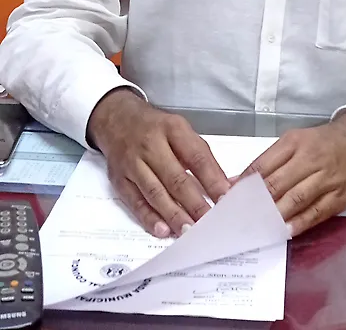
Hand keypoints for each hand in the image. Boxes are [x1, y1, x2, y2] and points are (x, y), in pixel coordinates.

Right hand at [87, 89, 229, 238]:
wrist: (116, 119)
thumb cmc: (156, 128)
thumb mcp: (181, 131)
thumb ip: (201, 156)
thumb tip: (223, 185)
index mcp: (173, 129)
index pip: (197, 157)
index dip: (212, 179)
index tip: (225, 199)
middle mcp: (151, 145)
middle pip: (176, 178)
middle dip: (194, 203)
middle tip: (209, 222)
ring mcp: (132, 163)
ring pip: (155, 193)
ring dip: (174, 214)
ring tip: (190, 231)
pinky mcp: (119, 179)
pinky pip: (135, 202)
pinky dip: (149, 217)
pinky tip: (163, 229)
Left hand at [238, 111, 345, 236]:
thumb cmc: (324, 141)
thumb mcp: (296, 140)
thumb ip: (269, 160)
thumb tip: (238, 181)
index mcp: (295, 142)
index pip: (264, 165)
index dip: (245, 183)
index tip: (229, 198)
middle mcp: (311, 160)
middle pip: (278, 184)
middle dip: (256, 203)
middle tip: (238, 218)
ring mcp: (327, 179)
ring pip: (296, 200)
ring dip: (274, 215)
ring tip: (257, 227)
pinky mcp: (340, 197)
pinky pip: (316, 213)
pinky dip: (299, 224)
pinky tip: (284, 231)